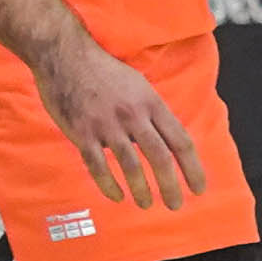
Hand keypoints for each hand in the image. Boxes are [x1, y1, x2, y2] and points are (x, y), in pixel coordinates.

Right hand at [21, 37, 207, 210]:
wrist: (63, 55)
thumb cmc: (103, 71)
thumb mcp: (138, 85)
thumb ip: (152, 112)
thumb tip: (166, 141)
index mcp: (151, 103)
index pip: (180, 141)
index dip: (193, 168)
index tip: (198, 188)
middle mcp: (132, 115)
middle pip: (160, 157)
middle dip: (171, 185)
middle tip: (175, 205)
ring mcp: (106, 124)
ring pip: (130, 165)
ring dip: (141, 189)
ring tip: (146, 204)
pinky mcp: (81, 131)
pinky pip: (97, 165)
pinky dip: (108, 184)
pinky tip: (117, 196)